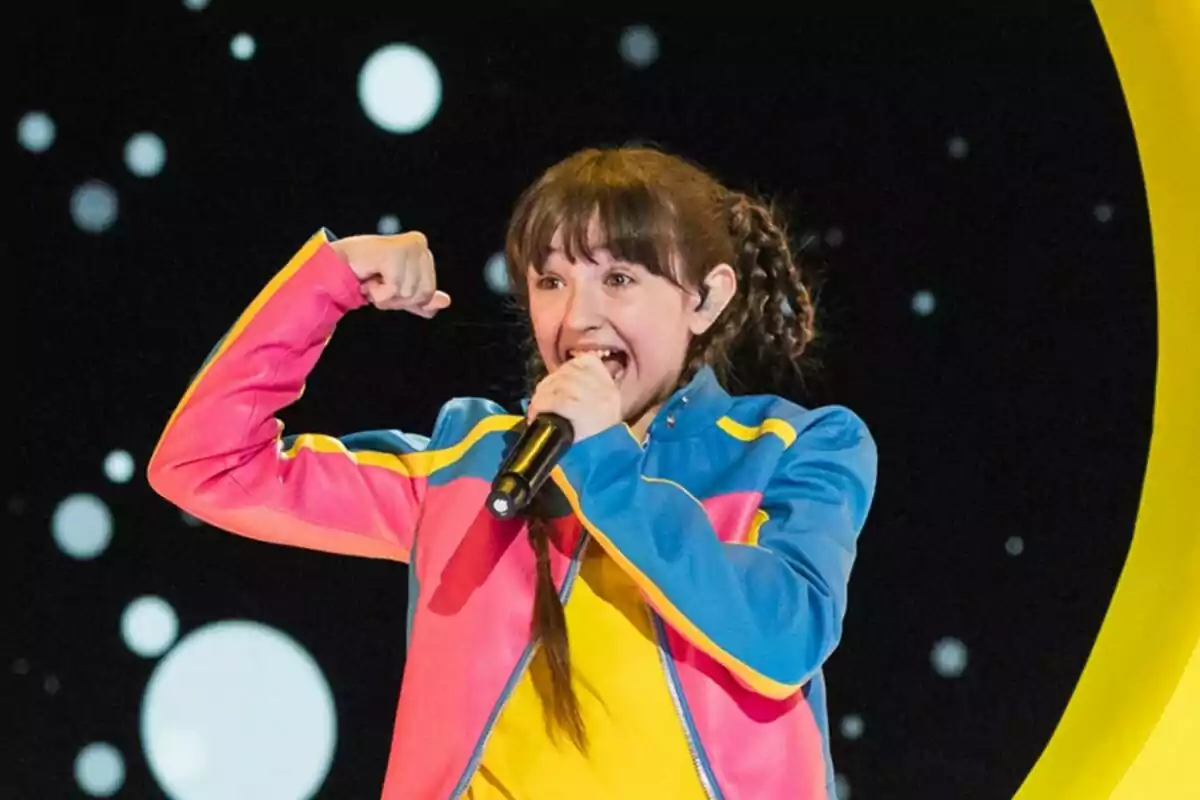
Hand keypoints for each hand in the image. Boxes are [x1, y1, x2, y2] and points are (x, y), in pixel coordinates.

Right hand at [331, 231, 450, 317]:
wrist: (335, 266)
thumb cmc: (365, 273)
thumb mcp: (399, 291)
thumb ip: (422, 299)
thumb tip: (446, 302)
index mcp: (422, 250)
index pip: (428, 292)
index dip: (406, 298)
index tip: (387, 284)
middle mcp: (419, 244)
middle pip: (422, 294)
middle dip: (397, 298)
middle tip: (379, 284)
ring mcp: (408, 247)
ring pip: (408, 293)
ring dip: (385, 295)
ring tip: (373, 280)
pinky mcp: (394, 253)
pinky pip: (395, 289)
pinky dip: (379, 292)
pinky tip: (369, 278)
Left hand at [526, 354, 622, 441]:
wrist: (601, 475)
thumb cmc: (593, 450)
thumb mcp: (597, 418)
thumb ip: (584, 396)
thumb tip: (560, 382)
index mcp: (611, 391)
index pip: (587, 362)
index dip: (567, 372)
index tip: (558, 388)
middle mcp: (606, 391)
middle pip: (569, 371)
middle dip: (550, 385)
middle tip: (542, 403)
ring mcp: (595, 399)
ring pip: (559, 383)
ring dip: (542, 397)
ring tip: (538, 412)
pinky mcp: (581, 408)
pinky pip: (555, 399)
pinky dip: (541, 406)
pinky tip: (537, 417)